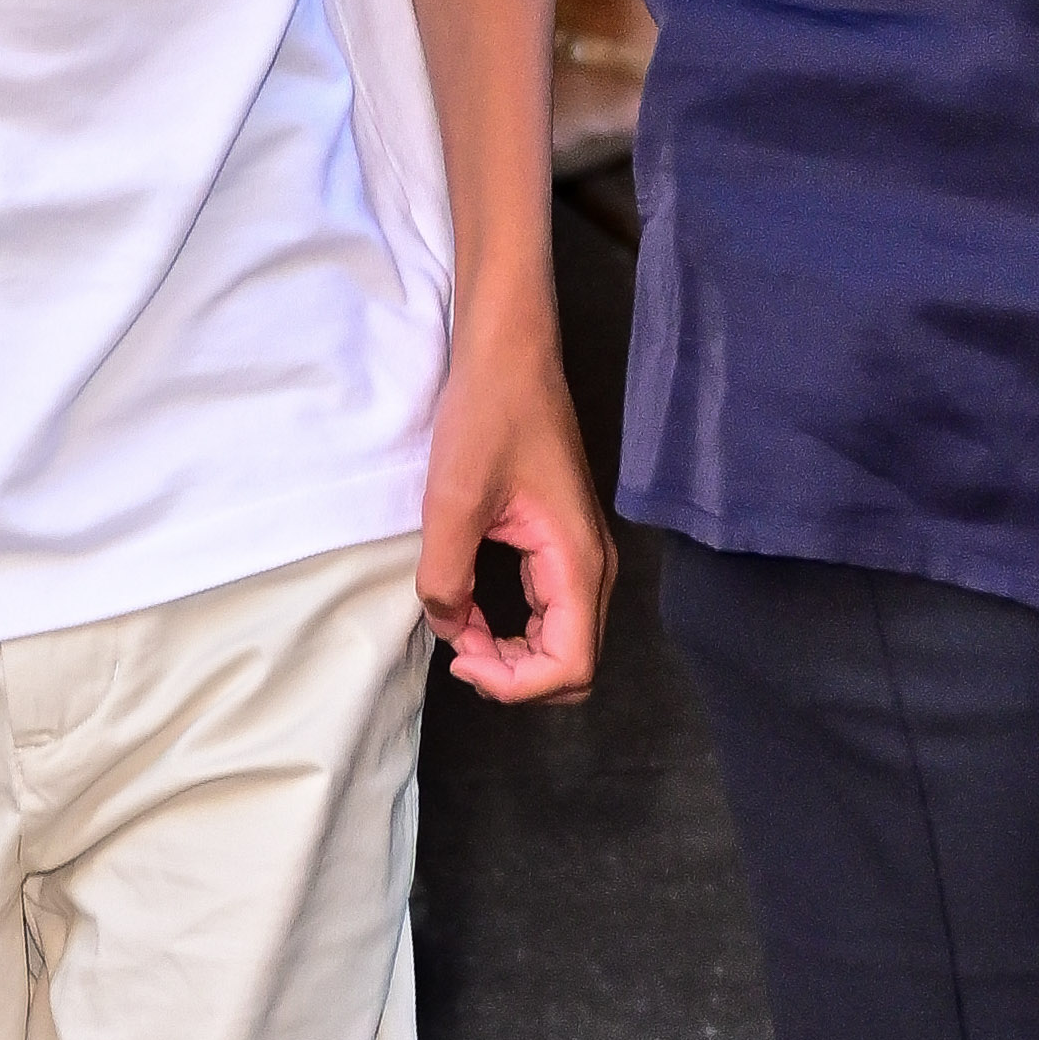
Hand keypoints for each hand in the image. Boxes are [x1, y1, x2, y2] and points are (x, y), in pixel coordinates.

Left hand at [415, 300, 614, 705]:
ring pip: (562, 643)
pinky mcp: (562, 546)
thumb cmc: (488, 416)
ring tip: (460, 631)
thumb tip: (449, 626)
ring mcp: (581, 557)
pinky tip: (471, 610)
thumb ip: (445, 577)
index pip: (570, 666)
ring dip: (513, 657)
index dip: (516, 683)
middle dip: (515, 676)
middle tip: (458, 649)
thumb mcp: (452, 501)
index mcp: (578, 562)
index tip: (461, 656)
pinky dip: (514, 631)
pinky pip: (549, 614)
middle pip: (573, 665)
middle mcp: (593, 568)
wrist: (509, 356)